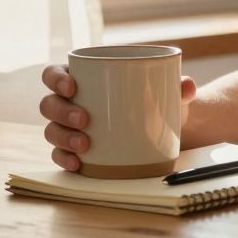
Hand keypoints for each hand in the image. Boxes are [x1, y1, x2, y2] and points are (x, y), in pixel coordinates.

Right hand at [39, 63, 197, 171]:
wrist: (161, 130)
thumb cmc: (154, 100)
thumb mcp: (165, 92)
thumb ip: (177, 87)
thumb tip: (188, 86)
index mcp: (83, 78)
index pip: (54, 73)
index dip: (56, 79)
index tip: (73, 86)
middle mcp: (69, 102)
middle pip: (49, 104)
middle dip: (62, 111)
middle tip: (85, 119)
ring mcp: (69, 128)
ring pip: (51, 130)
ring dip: (63, 137)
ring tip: (85, 144)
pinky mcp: (74, 151)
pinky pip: (60, 155)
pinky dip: (65, 159)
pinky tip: (77, 164)